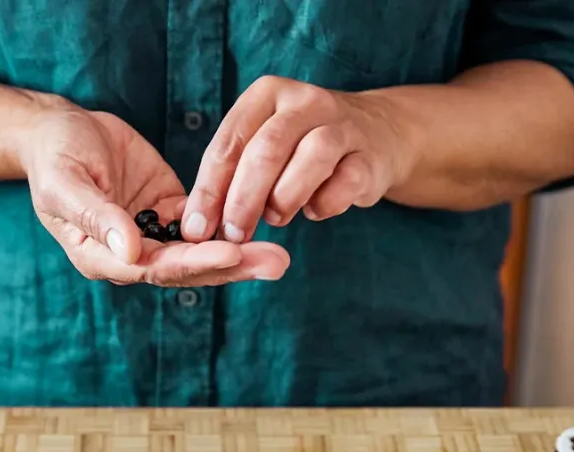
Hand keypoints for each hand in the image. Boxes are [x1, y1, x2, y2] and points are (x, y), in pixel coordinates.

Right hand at [20, 102, 289, 285]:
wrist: (59, 129)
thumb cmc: (53, 157)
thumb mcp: (65, 183)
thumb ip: (96, 217)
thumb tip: (130, 250)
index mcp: (101, 256)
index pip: (154, 268)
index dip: (194, 263)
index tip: (232, 253)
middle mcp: (131, 253)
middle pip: (186, 269)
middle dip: (232, 267)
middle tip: (275, 263)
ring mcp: (153, 232)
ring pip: (200, 252)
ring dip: (239, 253)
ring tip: (279, 256)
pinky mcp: (170, 208)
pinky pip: (204, 222)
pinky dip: (231, 224)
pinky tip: (264, 221)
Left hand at [181, 75, 420, 242]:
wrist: (377, 134)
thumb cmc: (301, 146)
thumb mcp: (263, 145)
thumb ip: (232, 175)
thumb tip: (198, 226)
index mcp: (267, 94)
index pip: (230, 142)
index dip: (209, 189)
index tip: (196, 228)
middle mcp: (305, 101)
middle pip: (266, 150)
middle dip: (243, 199)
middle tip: (233, 234)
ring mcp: (343, 125)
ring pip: (310, 157)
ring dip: (284, 199)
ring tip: (275, 219)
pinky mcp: (370, 156)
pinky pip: (346, 183)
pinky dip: (325, 204)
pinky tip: (313, 211)